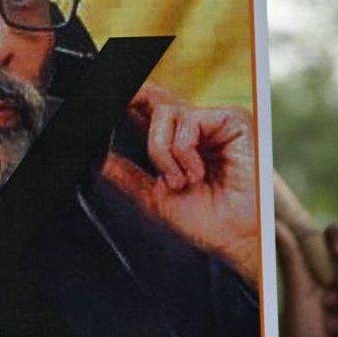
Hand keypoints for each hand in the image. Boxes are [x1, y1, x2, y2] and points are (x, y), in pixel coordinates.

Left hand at [100, 84, 258, 283]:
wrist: (239, 238)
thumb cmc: (208, 221)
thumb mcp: (155, 197)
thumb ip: (127, 175)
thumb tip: (98, 159)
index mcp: (177, 141)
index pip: (145, 110)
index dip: (126, 103)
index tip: (101, 107)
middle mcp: (195, 126)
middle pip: (151, 99)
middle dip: (131, 102)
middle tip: (123, 118)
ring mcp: (213, 120)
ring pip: (163, 112)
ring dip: (162, 152)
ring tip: (180, 181)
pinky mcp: (231, 118)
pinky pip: (187, 121)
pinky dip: (182, 151)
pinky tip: (197, 173)